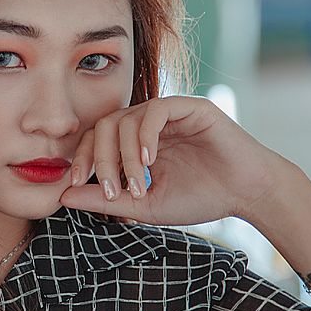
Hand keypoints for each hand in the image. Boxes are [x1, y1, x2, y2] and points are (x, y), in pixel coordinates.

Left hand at [59, 95, 292, 226]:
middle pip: (105, 125)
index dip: (82, 158)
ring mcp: (169, 112)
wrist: (247, 193)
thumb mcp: (145, 204)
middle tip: (109, 189)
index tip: (76, 185)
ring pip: (127, 118)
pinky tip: (150, 161)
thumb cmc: (201, 197)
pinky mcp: (190, 106)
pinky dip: (146, 135)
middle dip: (98, 157)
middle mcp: (149, 123)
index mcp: (136, 142)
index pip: (96, 138)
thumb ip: (106, 199)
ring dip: (125, 156)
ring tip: (138, 184)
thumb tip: (64, 197)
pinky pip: (156, 109)